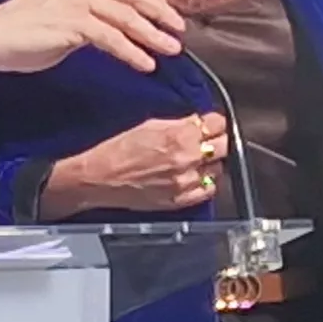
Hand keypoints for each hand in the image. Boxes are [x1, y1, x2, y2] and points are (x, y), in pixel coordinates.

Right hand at [0, 0, 185, 73]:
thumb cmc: (19, 32)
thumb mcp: (58, 15)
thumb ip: (86, 16)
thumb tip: (113, 30)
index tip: (164, 8)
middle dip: (158, 10)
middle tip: (178, 29)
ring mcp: (74, 1)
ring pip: (125, 15)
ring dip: (151, 34)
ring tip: (170, 50)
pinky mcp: (70, 24)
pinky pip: (110, 37)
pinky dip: (131, 51)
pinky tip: (144, 64)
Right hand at [46, 113, 230, 215]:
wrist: (99, 178)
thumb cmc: (117, 150)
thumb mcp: (149, 124)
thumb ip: (178, 123)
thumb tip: (197, 122)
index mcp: (179, 135)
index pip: (218, 123)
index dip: (215, 122)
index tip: (211, 123)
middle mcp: (187, 158)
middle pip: (224, 146)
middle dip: (217, 140)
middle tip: (207, 140)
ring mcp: (186, 181)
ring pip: (218, 169)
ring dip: (210, 163)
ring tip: (196, 160)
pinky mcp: (181, 199)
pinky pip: (209, 190)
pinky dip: (206, 182)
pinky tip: (195, 177)